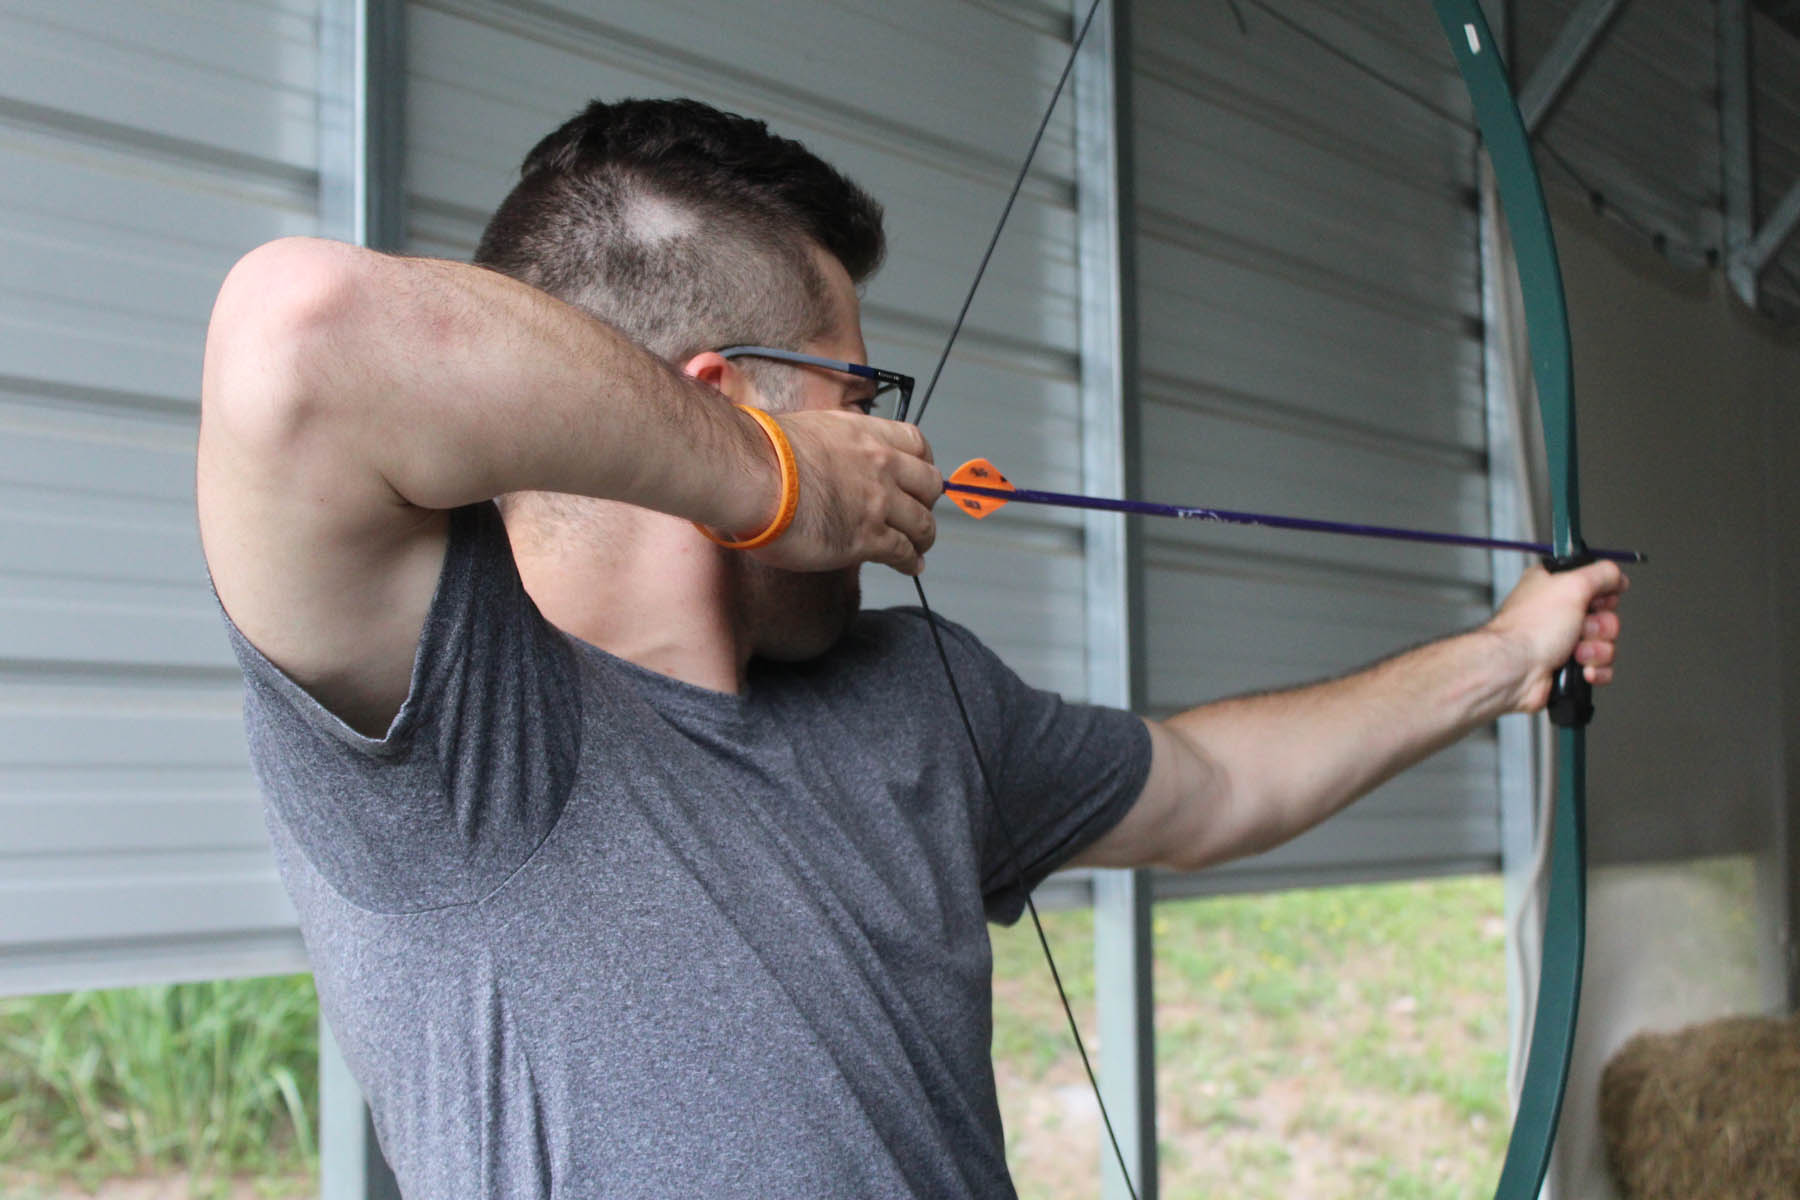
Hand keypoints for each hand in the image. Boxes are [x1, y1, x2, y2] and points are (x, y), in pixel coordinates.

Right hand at [745, 409, 941, 575]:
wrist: (752, 475)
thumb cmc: (762, 453)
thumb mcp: (807, 429)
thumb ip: (830, 444)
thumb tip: (822, 456)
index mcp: (864, 434)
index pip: (916, 443)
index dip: (924, 462)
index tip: (920, 475)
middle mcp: (880, 464)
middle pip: (929, 484)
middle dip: (927, 500)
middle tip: (919, 511)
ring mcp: (878, 502)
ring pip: (922, 522)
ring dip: (924, 536)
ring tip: (920, 546)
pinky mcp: (866, 538)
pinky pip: (903, 551)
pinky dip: (911, 561)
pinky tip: (911, 566)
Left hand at [1485, 560, 1628, 713]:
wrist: (1514, 671)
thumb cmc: (1530, 629)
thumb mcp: (1572, 585)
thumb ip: (1601, 574)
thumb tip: (1616, 574)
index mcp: (1553, 585)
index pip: (1595, 583)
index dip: (1603, 594)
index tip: (1597, 600)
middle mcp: (1557, 611)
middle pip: (1605, 616)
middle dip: (1601, 627)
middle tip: (1582, 628)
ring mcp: (1562, 640)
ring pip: (1605, 643)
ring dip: (1597, 650)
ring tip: (1575, 652)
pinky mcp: (1566, 666)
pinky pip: (1599, 666)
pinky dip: (1595, 669)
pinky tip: (1580, 670)